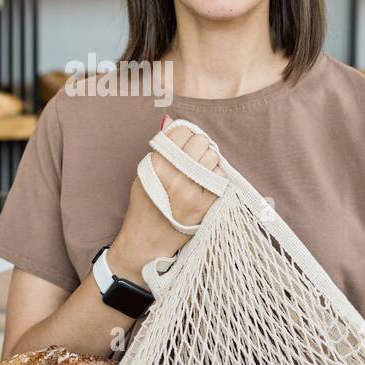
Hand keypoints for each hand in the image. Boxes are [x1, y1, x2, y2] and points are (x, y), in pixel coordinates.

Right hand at [108, 116, 225, 287]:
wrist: (148, 241)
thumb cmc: (145, 204)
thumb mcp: (144, 173)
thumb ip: (160, 149)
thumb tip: (172, 123)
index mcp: (156, 165)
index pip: (181, 132)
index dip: (184, 135)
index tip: (183, 143)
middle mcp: (175, 177)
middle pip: (200, 142)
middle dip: (198, 146)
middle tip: (193, 156)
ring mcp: (192, 192)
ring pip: (212, 157)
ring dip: (208, 160)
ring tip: (199, 170)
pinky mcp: (206, 205)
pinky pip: (220, 176)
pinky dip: (215, 175)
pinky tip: (205, 182)